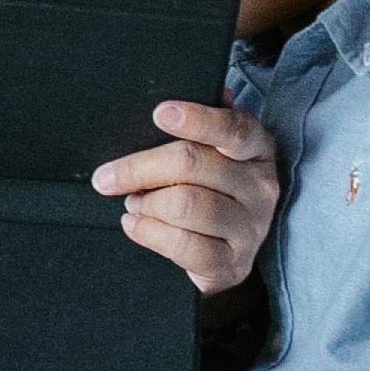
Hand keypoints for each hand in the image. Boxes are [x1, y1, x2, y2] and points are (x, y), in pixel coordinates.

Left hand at [88, 101, 281, 292]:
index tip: (159, 114)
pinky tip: (135, 224)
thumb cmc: (212, 191)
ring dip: (146, 203)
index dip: (197, 119)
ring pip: (185, 205)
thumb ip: (198, 128)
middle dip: (139, 168)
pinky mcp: (232, 263)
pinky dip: (149, 233)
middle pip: (192, 164)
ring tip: (133, 203)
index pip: (233, 128)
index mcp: (257, 149)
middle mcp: (261, 186)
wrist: (227, 253)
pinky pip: (184, 246)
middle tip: (108, 177)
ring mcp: (250, 228)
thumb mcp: (213, 154)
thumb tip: (169, 106)